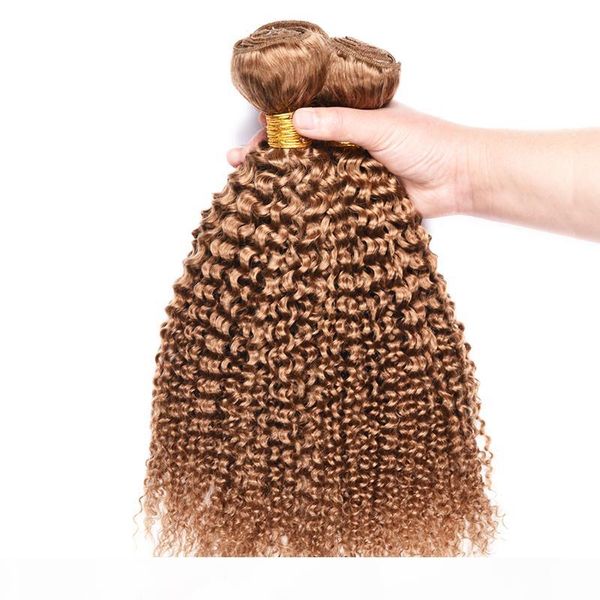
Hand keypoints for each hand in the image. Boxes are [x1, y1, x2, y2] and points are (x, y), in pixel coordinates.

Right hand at [226, 103, 482, 217]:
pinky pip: (328, 201)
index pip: (305, 119)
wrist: (459, 178)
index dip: (278, 126)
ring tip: (251, 187)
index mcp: (352, 119)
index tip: (254, 135)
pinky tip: (284, 210)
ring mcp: (350, 173)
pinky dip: (308, 205)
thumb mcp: (379, 125)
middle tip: (239, 163)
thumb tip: (296, 121)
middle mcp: (347, 145)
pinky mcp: (358, 199)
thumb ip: (339, 124)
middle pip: (301, 150)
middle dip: (271, 156)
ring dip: (283, 182)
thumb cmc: (426, 142)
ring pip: (310, 177)